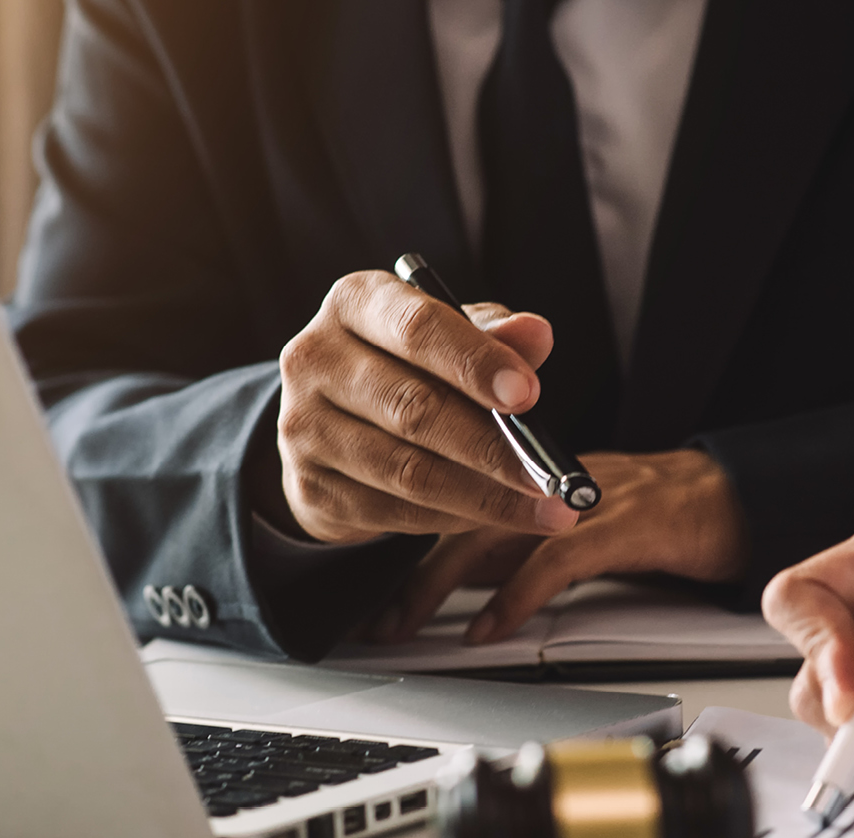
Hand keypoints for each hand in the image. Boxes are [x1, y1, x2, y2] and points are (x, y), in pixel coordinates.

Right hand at [266, 271, 580, 543]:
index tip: (529, 395)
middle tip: (550, 475)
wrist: (336, 420)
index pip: (417, 328)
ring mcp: (303, 426)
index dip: (475, 363)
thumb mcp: (451, 337)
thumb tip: (537, 333)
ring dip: (485, 497)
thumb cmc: (409, 365)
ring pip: (407, 471)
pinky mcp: (310, 485)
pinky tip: (494, 517)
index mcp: (356, 302)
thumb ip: (494, 335)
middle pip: (414, 408)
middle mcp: (315, 358)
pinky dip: (453, 519)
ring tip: (544, 508)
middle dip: (492, 448)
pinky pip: (394, 512)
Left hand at [373, 448, 748, 643]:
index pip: (451, 490)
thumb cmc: (659, 510)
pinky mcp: (625, 524)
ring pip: (494, 532)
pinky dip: (516, 597)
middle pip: (457, 510)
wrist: (735, 495)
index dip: (404, 536)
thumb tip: (455, 577)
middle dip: (409, 568)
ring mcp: (585, 498)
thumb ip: (517, 536)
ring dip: (443, 584)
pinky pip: (556, 561)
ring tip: (410, 623)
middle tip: (377, 617)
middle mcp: (550, 476)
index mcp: (532, 470)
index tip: (370, 584)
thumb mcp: (573, 516)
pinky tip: (489, 628)